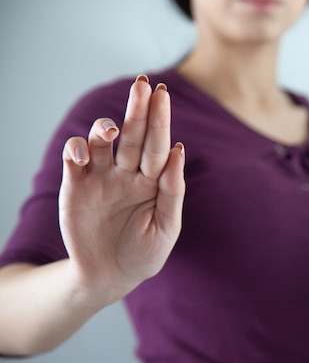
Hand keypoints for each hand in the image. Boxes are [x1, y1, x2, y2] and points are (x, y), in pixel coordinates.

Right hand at [59, 75, 184, 302]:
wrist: (108, 277)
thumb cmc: (144, 254)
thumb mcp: (166, 228)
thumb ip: (173, 191)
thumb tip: (178, 152)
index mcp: (154, 181)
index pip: (159, 145)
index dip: (161, 120)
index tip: (163, 95)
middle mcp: (128, 173)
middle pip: (134, 135)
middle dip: (138, 110)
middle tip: (143, 85)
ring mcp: (101, 177)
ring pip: (102, 141)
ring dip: (105, 128)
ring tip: (112, 130)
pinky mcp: (76, 185)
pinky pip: (74, 159)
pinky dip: (76, 149)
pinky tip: (82, 153)